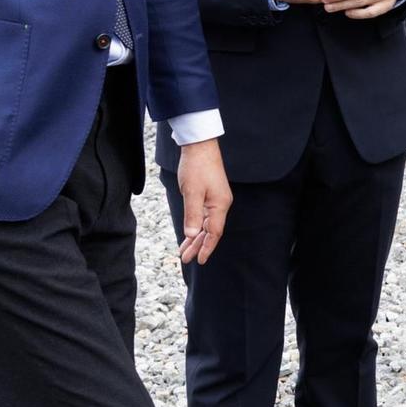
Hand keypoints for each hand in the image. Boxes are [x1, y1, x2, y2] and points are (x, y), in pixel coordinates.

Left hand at [175, 139, 231, 263]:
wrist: (200, 146)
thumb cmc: (197, 167)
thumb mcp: (192, 192)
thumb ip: (192, 214)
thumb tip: (191, 234)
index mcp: (219, 204)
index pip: (214, 232)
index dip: (207, 247)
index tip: (200, 260)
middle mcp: (220, 204)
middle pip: (210, 231)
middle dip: (198, 246)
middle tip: (186, 259)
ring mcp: (216, 199)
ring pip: (206, 224)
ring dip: (195, 237)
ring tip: (185, 250)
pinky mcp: (210, 195)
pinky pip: (203, 216)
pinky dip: (196, 226)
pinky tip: (190, 233)